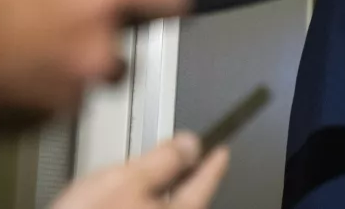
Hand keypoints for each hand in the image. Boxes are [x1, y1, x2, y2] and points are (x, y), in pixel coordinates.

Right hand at [51, 132, 229, 208]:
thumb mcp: (127, 179)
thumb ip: (164, 159)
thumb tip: (190, 142)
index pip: (206, 182)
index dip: (214, 161)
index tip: (223, 149)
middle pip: (186, 199)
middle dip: (185, 176)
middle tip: (188, 156)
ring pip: (163, 207)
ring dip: (161, 191)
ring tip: (149, 174)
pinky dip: (141, 203)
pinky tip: (122, 198)